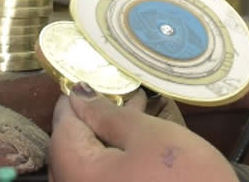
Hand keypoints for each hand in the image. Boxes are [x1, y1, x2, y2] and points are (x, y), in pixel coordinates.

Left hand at [49, 84, 236, 181]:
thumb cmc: (185, 179)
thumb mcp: (150, 136)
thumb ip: (109, 114)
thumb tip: (79, 95)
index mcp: (75, 171)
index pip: (63, 123)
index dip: (79, 97)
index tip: (97, 77)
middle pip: (71, 146)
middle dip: (95, 117)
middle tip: (120, 93)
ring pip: (88, 164)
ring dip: (107, 137)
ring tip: (134, 111)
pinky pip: (102, 179)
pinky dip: (114, 159)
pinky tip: (137, 144)